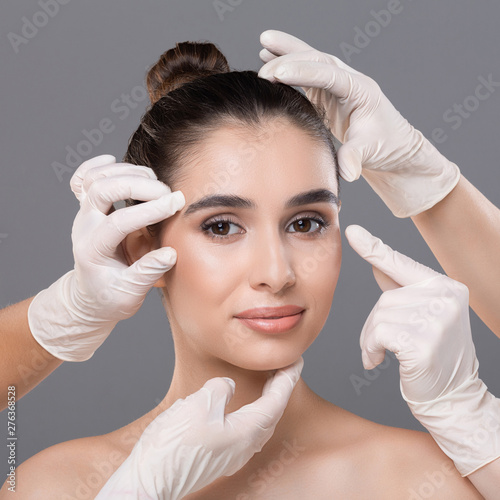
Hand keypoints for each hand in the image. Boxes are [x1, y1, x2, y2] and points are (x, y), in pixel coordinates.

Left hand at [28, 154, 184, 361]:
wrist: (91, 296)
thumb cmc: (111, 297)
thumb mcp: (130, 294)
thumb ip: (147, 274)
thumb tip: (170, 253)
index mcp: (93, 250)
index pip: (119, 221)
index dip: (150, 210)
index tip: (177, 204)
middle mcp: (85, 226)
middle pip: (102, 190)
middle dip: (139, 185)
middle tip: (168, 192)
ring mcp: (85, 214)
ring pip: (95, 178)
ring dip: (126, 172)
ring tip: (155, 181)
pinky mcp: (89, 208)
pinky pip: (84, 178)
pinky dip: (97, 165)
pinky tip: (112, 160)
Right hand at [95, 357, 303, 498]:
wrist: (150, 479)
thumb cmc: (174, 446)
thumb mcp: (200, 404)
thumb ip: (221, 389)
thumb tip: (227, 387)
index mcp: (245, 432)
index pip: (276, 401)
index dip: (287, 379)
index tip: (296, 361)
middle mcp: (243, 446)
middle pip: (271, 414)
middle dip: (280, 389)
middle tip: (285, 369)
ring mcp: (231, 454)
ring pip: (259, 424)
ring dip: (267, 401)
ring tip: (269, 383)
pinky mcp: (218, 457)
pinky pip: (245, 431)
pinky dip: (252, 413)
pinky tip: (242, 406)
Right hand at [258, 29, 459, 217]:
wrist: (394, 149)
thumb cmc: (387, 147)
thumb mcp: (371, 151)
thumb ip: (356, 157)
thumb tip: (347, 172)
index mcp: (359, 89)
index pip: (328, 73)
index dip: (302, 71)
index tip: (278, 73)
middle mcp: (348, 81)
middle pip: (316, 61)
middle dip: (290, 61)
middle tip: (263, 71)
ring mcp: (337, 86)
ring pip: (310, 62)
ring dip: (287, 53)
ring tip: (264, 42)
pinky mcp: (327, 95)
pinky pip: (305, 76)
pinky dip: (288, 66)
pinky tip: (270, 58)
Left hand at [345, 224, 499, 475]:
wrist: (452, 397)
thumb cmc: (434, 355)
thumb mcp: (421, 316)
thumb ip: (401, 288)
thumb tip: (376, 262)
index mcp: (445, 287)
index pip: (401, 263)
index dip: (373, 248)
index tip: (350, 230)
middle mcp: (446, 297)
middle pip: (384, 298)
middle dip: (373, 324)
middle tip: (379, 345)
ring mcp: (438, 319)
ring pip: (379, 316)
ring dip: (370, 339)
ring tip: (382, 354)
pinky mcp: (424, 341)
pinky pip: (378, 334)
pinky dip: (371, 349)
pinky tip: (379, 362)